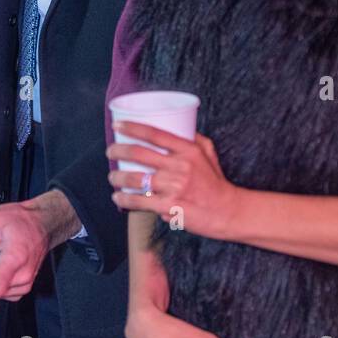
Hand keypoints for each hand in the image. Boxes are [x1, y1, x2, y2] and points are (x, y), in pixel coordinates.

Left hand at [107, 123, 238, 238]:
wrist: (227, 211)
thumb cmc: (215, 181)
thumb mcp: (208, 153)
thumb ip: (193, 138)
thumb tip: (176, 126)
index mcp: (188, 150)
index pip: (155, 134)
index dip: (132, 127)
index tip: (118, 126)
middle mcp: (180, 166)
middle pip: (139, 153)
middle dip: (118, 151)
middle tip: (111, 151)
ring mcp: (174, 187)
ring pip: (135, 178)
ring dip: (117, 177)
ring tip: (112, 177)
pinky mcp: (169, 206)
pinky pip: (139, 201)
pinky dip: (124, 199)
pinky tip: (118, 197)